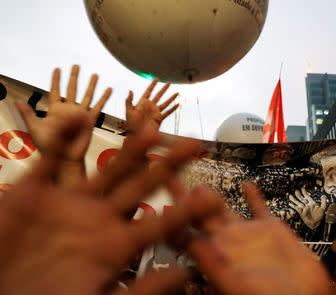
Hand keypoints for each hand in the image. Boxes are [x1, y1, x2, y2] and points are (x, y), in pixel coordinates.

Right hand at [0, 116, 222, 294]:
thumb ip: (142, 291)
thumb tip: (186, 274)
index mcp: (116, 245)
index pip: (159, 225)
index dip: (185, 211)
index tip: (210, 195)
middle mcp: (99, 218)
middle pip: (142, 186)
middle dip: (168, 166)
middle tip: (196, 145)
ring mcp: (70, 202)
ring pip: (107, 170)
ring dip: (129, 150)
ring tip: (153, 129)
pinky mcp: (36, 191)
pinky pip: (52, 161)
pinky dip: (62, 140)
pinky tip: (79, 120)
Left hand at [15, 65, 110, 161]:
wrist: (64, 158)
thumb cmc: (49, 146)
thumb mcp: (35, 128)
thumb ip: (28, 114)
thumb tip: (17, 101)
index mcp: (55, 110)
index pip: (55, 91)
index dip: (56, 80)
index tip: (58, 69)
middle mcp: (69, 110)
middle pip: (72, 89)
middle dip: (74, 77)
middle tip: (76, 66)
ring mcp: (80, 114)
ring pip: (86, 96)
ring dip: (91, 85)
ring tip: (94, 75)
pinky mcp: (90, 120)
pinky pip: (98, 107)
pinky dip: (104, 98)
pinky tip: (109, 90)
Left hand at [125, 79, 178, 132]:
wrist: (137, 135)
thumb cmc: (131, 124)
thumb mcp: (128, 111)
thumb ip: (129, 101)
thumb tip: (130, 91)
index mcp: (142, 103)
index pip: (148, 91)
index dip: (152, 85)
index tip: (156, 79)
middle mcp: (150, 106)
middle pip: (158, 95)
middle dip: (163, 89)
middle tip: (168, 83)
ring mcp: (155, 112)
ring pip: (165, 103)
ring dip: (171, 98)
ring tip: (177, 93)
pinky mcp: (159, 118)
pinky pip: (167, 112)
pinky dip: (173, 109)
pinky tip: (177, 104)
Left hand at [181, 183, 331, 294]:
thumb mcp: (236, 285)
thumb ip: (213, 264)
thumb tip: (190, 241)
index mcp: (214, 254)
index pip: (184, 232)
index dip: (168, 215)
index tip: (153, 197)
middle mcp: (227, 241)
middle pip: (197, 213)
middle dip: (182, 195)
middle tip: (166, 172)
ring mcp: (248, 235)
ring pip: (223, 208)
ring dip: (210, 195)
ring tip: (197, 184)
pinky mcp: (272, 231)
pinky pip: (259, 209)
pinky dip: (254, 196)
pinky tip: (247, 185)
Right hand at [289, 188, 326, 229]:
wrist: (316, 224)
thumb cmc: (319, 216)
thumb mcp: (323, 209)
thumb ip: (323, 202)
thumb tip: (323, 196)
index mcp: (312, 203)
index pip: (307, 197)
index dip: (305, 193)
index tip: (302, 188)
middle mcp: (307, 205)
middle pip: (302, 199)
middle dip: (299, 195)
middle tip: (296, 191)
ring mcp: (304, 209)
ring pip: (298, 203)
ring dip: (294, 199)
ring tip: (290, 196)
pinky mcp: (301, 213)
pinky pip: (297, 209)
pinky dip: (293, 206)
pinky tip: (290, 204)